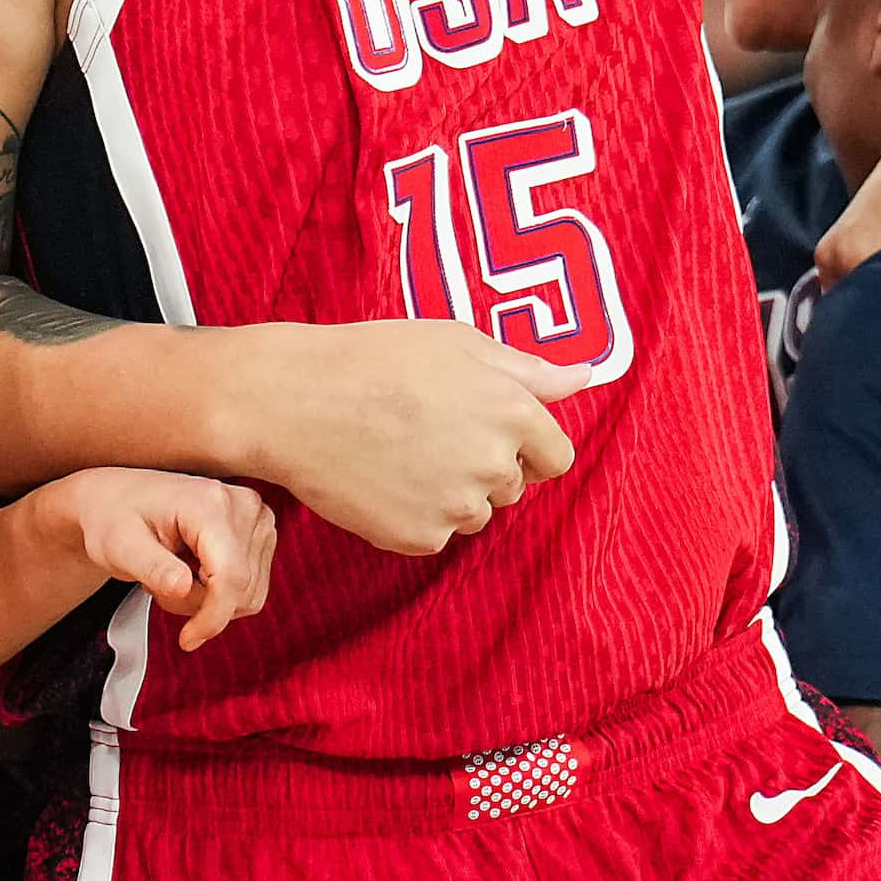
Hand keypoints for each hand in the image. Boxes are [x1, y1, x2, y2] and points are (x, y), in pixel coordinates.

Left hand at [41, 469, 275, 651]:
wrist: (118, 497)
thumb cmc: (114, 517)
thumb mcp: (119, 546)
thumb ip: (152, 567)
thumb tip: (183, 587)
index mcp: (210, 503)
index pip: (231, 576)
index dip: (212, 618)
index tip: (187, 640)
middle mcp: (243, 505)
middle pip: (242, 589)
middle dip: (201, 606)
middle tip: (160, 586)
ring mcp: (256, 517)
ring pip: (249, 593)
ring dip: (209, 601)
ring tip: (173, 575)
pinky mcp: (258, 532)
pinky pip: (250, 587)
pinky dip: (219, 593)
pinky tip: (192, 572)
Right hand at [239, 321, 586, 555]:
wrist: (295, 400)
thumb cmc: (375, 359)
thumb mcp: (458, 343)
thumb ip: (528, 369)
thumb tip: (584, 377)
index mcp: (512, 410)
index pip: (556, 455)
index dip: (525, 446)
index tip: (486, 433)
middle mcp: (494, 463)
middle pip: (513, 486)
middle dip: (483, 466)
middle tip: (429, 432)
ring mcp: (457, 506)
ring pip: (474, 513)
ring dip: (451, 493)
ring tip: (400, 453)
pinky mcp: (420, 538)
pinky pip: (435, 535)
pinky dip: (414, 515)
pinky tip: (382, 478)